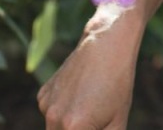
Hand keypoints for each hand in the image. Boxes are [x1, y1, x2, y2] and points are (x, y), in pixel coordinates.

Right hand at [38, 6, 140, 128]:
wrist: (106, 42)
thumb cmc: (118, 81)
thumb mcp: (118, 119)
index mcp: (75, 128)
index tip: (94, 126)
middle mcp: (54, 119)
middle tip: (93, 117)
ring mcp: (46, 106)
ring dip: (70, 127)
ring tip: (91, 105)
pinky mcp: (43, 94)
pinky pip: (52, 113)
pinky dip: (63, 112)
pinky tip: (80, 94)